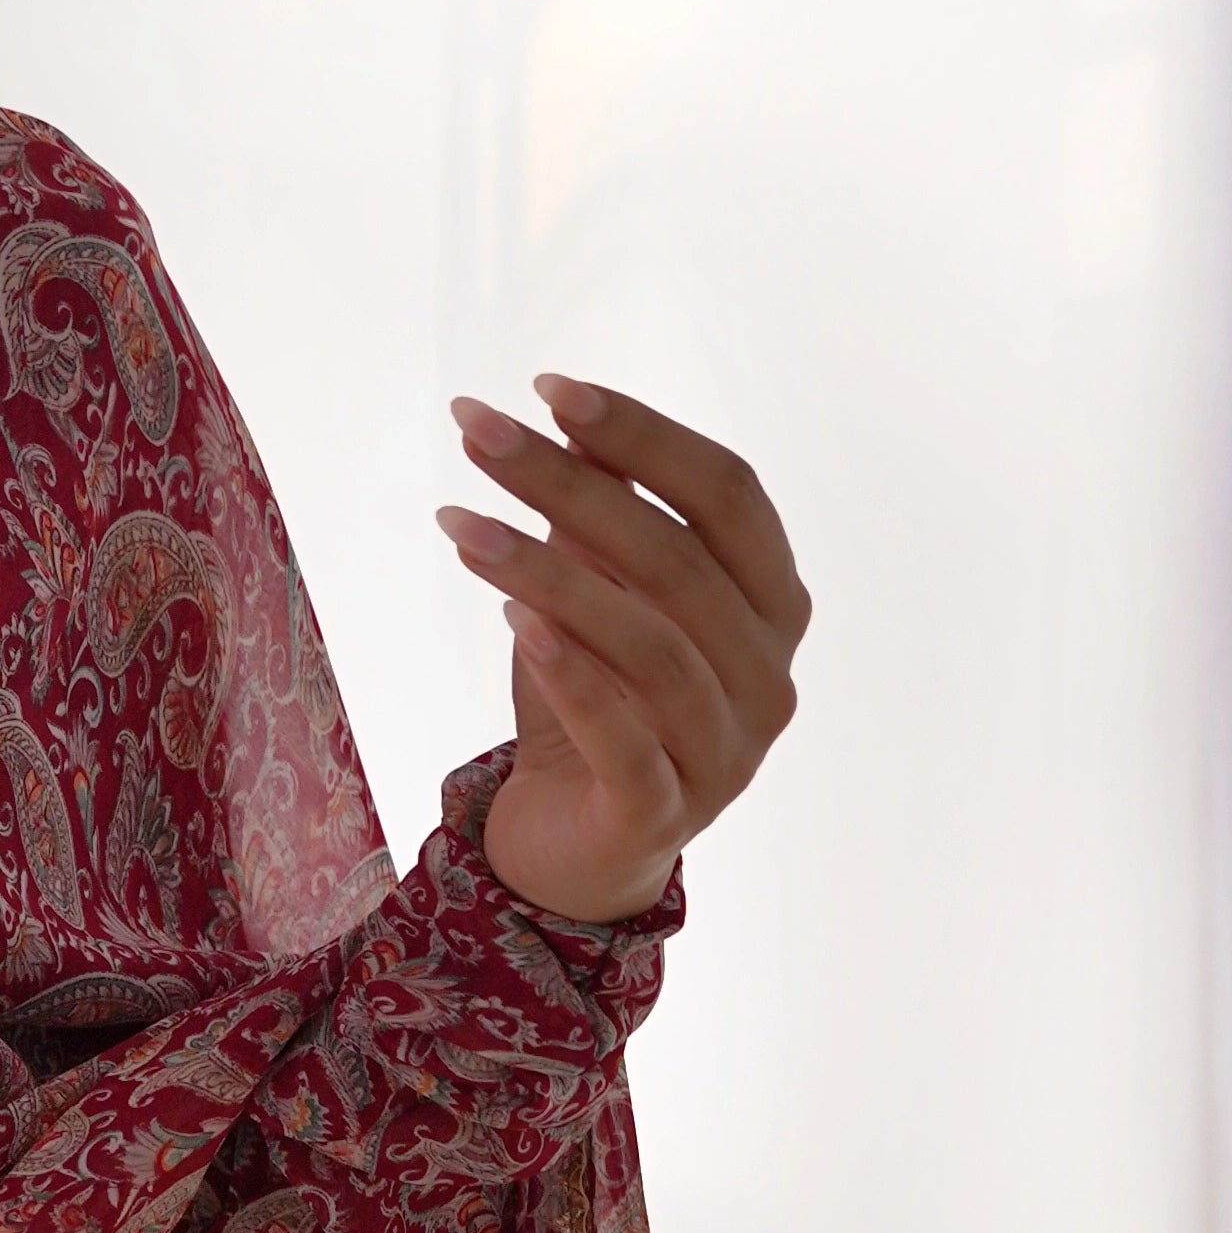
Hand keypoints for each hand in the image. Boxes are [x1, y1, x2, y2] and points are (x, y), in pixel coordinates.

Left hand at [440, 378, 809, 925]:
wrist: (574, 845)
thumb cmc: (593, 698)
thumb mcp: (596, 596)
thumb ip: (600, 519)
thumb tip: (564, 419)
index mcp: (773, 603)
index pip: (729, 494)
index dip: (644, 435)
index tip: (548, 387)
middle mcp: (769, 675)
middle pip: (677, 559)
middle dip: (568, 485)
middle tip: (477, 433)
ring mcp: (728, 752)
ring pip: (649, 645)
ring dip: (546, 572)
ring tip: (458, 524)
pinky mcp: (663, 815)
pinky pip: (623, 738)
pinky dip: (570, 675)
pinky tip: (512, 618)